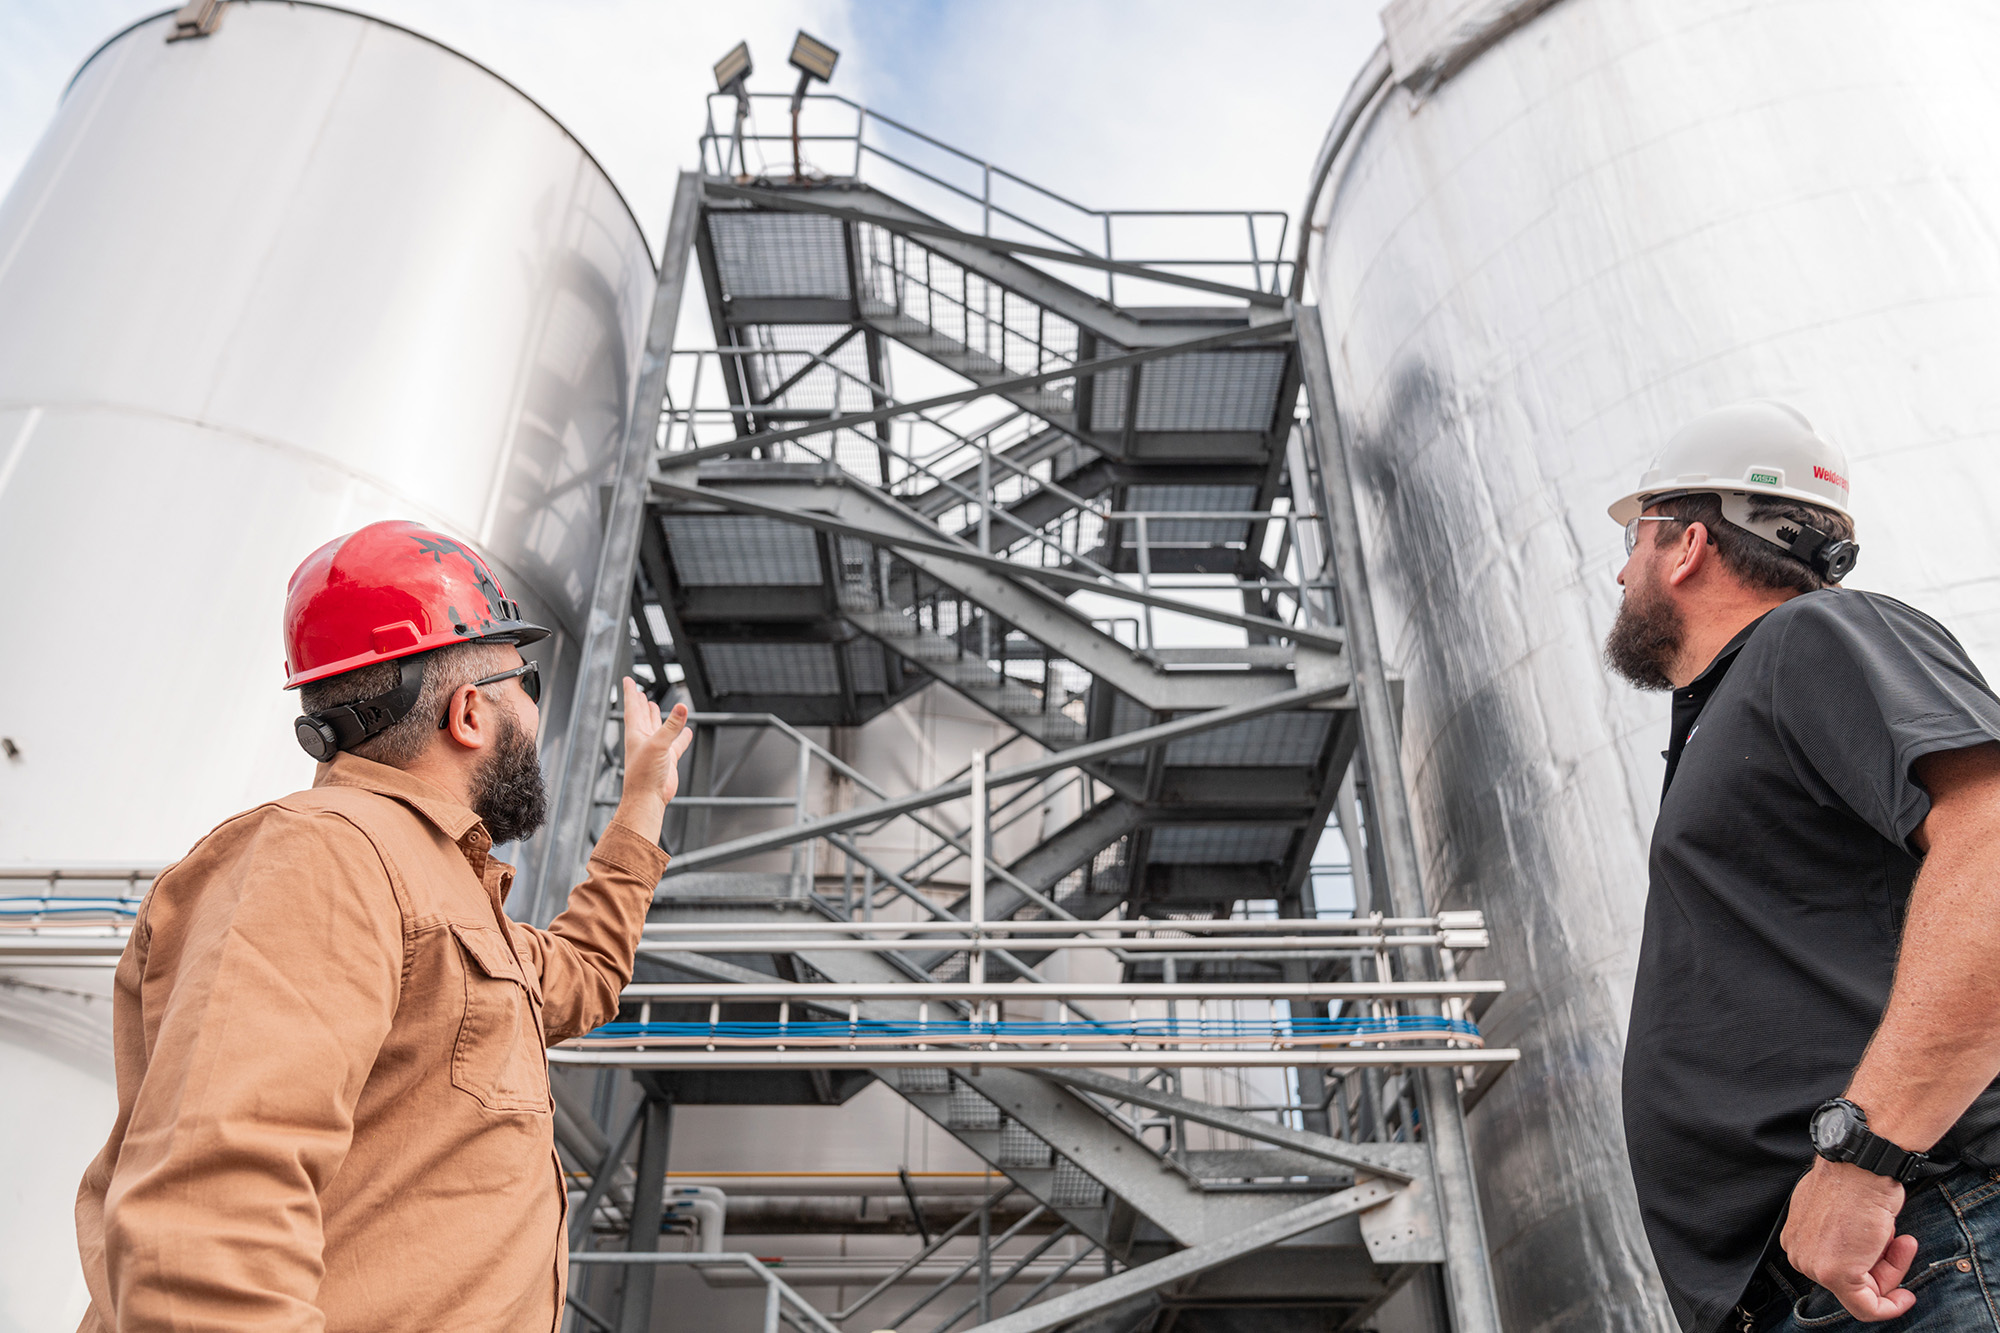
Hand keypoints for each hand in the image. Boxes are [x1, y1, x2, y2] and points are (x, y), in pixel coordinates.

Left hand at [610, 678, 692, 840]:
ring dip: (658, 717)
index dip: (630, 693)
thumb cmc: (644, 775)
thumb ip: (671, 726)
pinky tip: (687, 731)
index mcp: (635, 733)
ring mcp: (656, 749)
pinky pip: (676, 744)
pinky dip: (681, 737)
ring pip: (658, 728)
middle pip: (642, 716)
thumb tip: (682, 708)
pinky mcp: (667, 760)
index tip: (627, 680)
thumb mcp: (659, 745)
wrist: (648, 799)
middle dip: (641, 704)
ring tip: (656, 706)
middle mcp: (644, 739)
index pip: (632, 707)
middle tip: (639, 692)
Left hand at [1782, 1158, 1916, 1321]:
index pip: (1837, 1267)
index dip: (1872, 1264)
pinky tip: (1907, 1296)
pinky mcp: (1835, 1274)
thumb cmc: (1858, 1181)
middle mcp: (1800, 1254)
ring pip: (1863, 1293)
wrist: (1863, 1167)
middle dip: (1885, 1266)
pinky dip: (1891, 1307)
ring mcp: (1815, 1266)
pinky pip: (1867, 1308)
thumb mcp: (1844, 1213)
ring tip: (1902, 1240)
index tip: (1892, 1260)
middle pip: (1850, 1281)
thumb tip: (1857, 1249)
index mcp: (1798, 1238)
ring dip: (1893, 1272)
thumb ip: (1843, 1237)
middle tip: (1903, 1242)